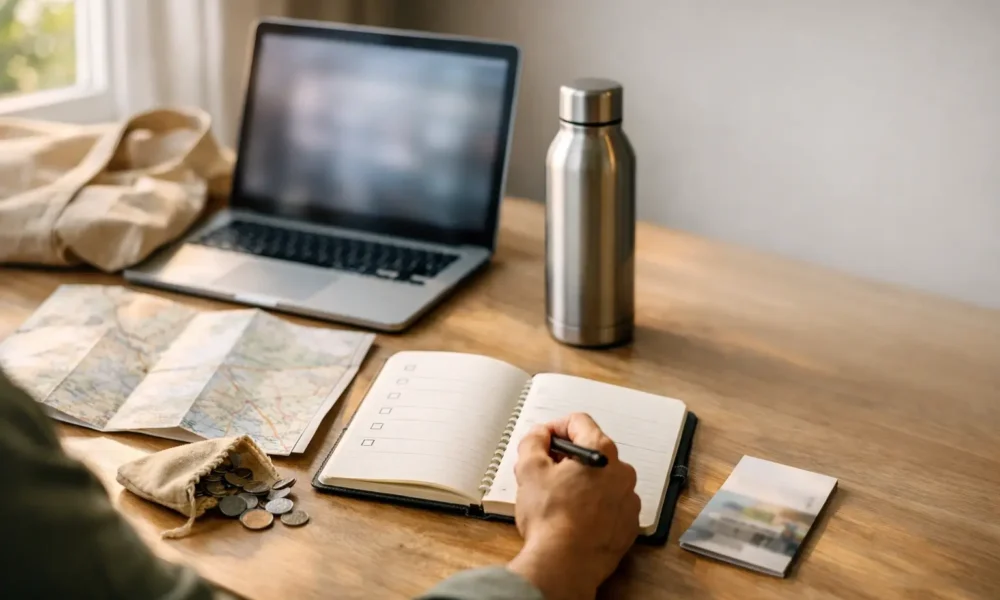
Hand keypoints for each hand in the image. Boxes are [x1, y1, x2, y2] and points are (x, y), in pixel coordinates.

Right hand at [507, 413, 639, 599]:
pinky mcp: (628, 524)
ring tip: (558, 499)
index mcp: (601, 452)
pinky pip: (610, 504)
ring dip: (581, 482)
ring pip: (602, 479)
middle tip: (545, 472)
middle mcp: (622, 472)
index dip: (555, 427)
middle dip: (567, 458)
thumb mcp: (529, 469)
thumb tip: (539, 436)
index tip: (543, 440)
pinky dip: (594, 505)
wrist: (566, 564)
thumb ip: (533, 441)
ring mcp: (628, 499)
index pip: (579, 422)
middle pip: (592, 451)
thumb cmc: (551, 519)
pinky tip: (574, 517)